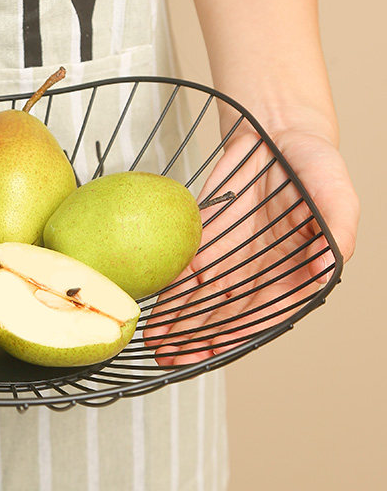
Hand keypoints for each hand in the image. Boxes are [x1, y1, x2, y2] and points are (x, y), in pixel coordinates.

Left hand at [144, 128, 358, 366]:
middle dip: (197, 339)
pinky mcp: (206, 241)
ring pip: (201, 300)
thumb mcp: (337, 193)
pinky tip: (153, 310)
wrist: (276, 133)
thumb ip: (338, 230)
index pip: (264, 314)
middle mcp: (259, 272)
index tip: (211, 351)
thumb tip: (328, 266)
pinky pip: (185, 271)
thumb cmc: (314, 165)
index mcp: (295, 272)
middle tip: (169, 357)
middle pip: (226, 314)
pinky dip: (169, 292)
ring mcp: (231, 259)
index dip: (237, 335)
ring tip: (155, 344)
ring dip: (178, 323)